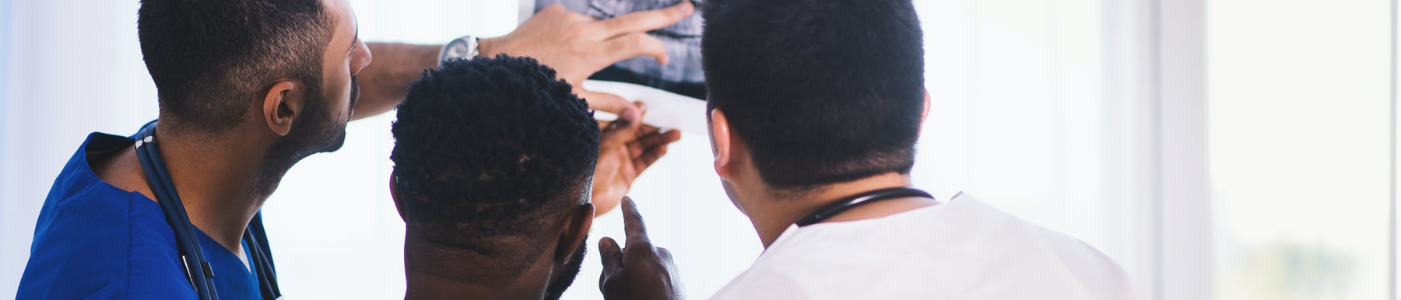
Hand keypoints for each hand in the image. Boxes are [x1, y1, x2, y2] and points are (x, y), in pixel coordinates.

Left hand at [477, 2, 694, 115]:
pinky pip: (579, 23)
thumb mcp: (573, 100)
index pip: (635, 43)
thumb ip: (609, 104)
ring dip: (600, 42)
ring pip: (601, 28)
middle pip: (633, 20)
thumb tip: (639, 116)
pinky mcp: (558, 10)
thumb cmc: (536, 87)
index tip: (663, 59)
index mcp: (590, 54)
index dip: (655, 48)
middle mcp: (584, 31)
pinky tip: (558, 51)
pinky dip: (579, 36)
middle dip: (664, 14)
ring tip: (569, 62)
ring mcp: (571, 17)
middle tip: (689, 7)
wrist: (496, 61)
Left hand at [592, 102, 681, 215]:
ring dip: (660, 140)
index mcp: (603, 135)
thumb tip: (639, 110)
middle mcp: (613, 146)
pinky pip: (644, 162)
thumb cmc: (588, 169)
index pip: (624, 120)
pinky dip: (655, 155)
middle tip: (671, 121)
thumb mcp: (606, 144)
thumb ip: (624, 128)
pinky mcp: (629, 174)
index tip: (650, 107)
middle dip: (654, 128)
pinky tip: (664, 149)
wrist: (586, 200)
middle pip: (638, 133)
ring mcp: (622, 160)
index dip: (637, 114)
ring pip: (644, 146)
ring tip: (676, 134)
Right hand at [600, 198, 683, 299]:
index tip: (628, 199)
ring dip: (634, 279)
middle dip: (623, 264)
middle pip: (636, 252)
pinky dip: (647, 288)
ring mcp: (673, 270)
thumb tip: (608, 240)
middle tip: (610, 286)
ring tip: (627, 297)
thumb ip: (609, 259)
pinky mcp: (679, 284)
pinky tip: (644, 299)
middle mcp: (662, 254)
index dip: (628, 210)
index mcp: (643, 249)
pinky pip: (657, 280)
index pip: (634, 222)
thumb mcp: (612, 283)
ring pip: (645, 269)